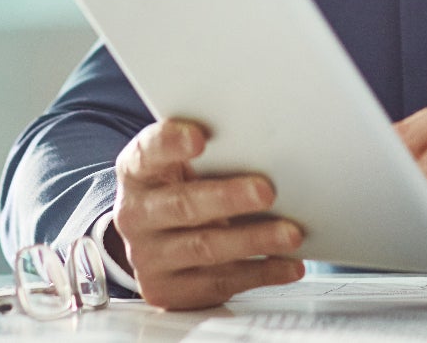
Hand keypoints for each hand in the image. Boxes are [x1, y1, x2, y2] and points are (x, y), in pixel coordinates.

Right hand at [109, 118, 304, 309]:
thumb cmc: (179, 189)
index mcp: (137, 173)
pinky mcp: (169, 290)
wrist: (154, 242)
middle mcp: (136, 215)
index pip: (147, 153)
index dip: (171, 144)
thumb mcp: (180, 166)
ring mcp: (149, 257)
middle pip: (182, 205)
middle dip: (228, 198)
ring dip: (253, 240)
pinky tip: (288, 264)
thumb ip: (210, 152)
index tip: (200, 137)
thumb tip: (263, 142)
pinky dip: (261, 272)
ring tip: (290, 234)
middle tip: (266, 191)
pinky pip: (220, 282)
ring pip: (205, 248)